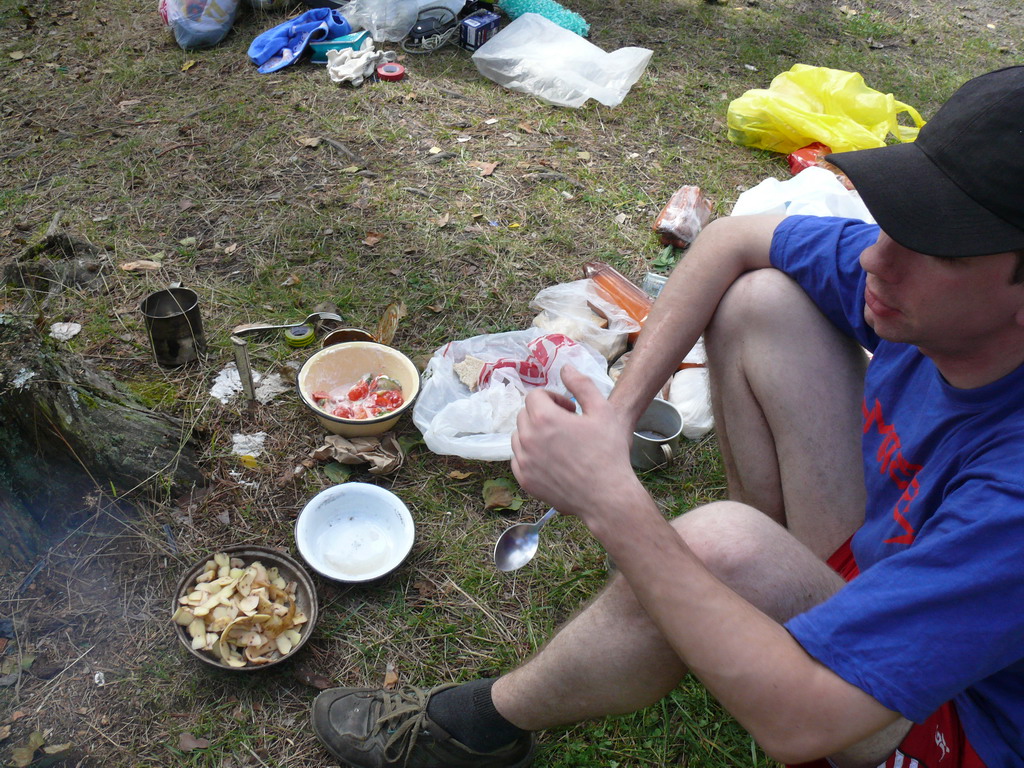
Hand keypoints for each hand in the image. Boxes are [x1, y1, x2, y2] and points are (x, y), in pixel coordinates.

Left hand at [511, 365, 638, 520]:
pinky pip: (518, 459)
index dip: (553, 398)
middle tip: (567, 425)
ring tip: (559, 443)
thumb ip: (581, 384)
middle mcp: (527, 438)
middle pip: (525, 415)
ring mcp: (524, 461)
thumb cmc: (608, 452)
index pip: (535, 396)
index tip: (570, 409)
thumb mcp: (602, 411)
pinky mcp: (525, 480)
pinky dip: (530, 455)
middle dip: (543, 414)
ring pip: (519, 437)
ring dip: (535, 434)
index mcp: (544, 418)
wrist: (607, 496)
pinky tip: (552, 460)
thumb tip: (565, 367)